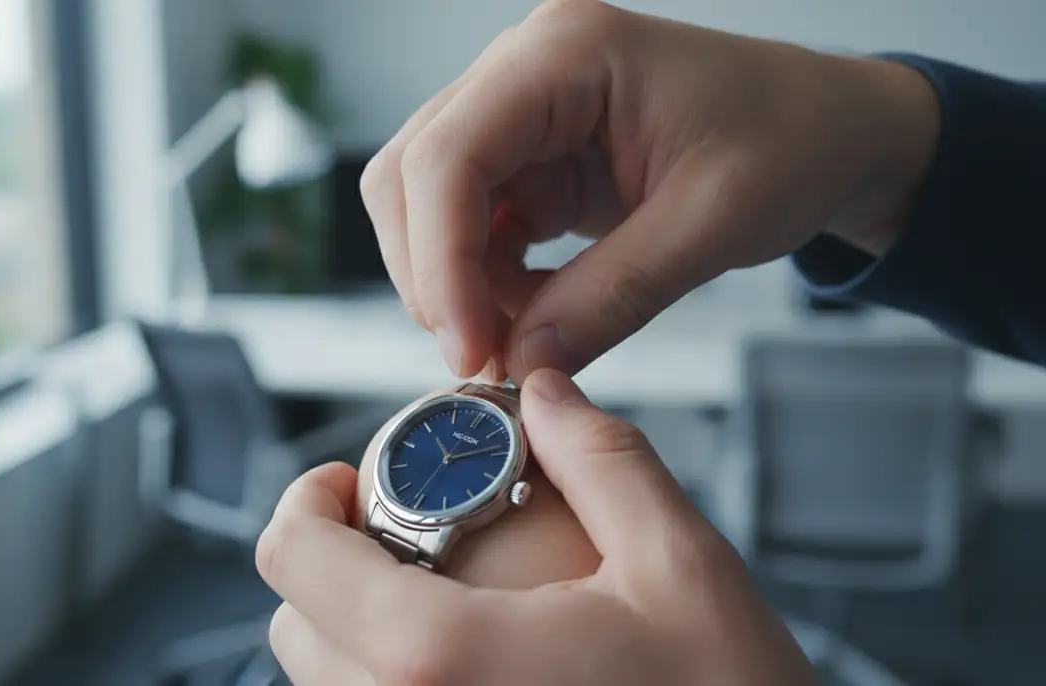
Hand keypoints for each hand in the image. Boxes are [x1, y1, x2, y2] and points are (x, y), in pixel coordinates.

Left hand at [257, 369, 815, 684]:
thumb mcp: (681, 567)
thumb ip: (602, 461)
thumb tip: (547, 392)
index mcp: (439, 658)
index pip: (296, 560)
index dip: (309, 500)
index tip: (350, 481)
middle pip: (297, 625)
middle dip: (337, 560)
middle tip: (410, 530)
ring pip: (323, 684)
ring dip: (357, 622)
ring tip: (447, 594)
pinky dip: (384, 677)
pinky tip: (469, 661)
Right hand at [360, 0, 939, 380]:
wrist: (830, 131)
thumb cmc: (793, 142)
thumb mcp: (712, 224)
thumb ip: (612, 296)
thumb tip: (525, 361)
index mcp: (567, 52)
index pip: (451, 153)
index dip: (439, 258)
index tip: (468, 346)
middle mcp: (527, 68)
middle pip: (414, 173)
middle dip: (434, 274)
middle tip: (482, 356)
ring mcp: (523, 110)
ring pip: (428, 201)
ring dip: (455, 281)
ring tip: (514, 341)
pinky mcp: (533, 155)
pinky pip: (472, 224)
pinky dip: (484, 280)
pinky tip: (529, 314)